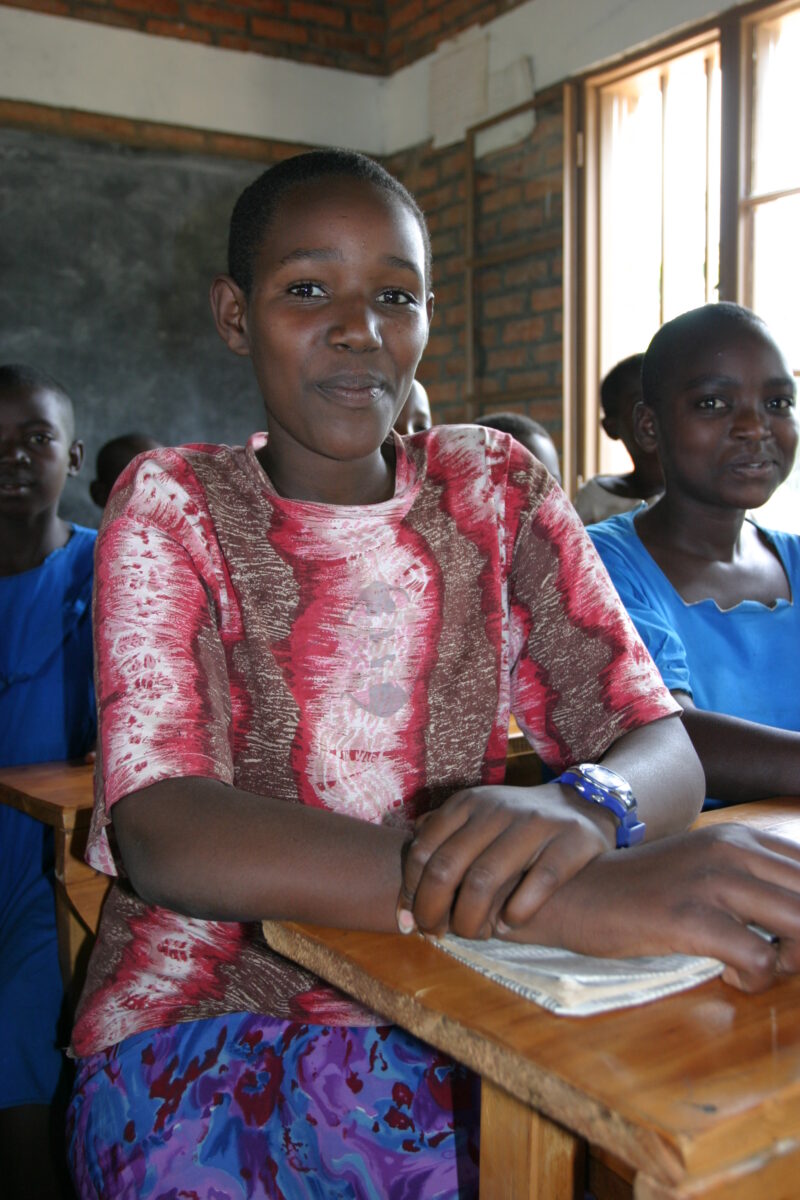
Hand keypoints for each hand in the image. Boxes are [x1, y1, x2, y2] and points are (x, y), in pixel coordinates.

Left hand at [397, 782, 615, 939]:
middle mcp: (496, 809)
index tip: (411, 919)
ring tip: (470, 935)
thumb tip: (406, 882)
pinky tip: (508, 925)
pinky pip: (538, 883)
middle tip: (434, 934)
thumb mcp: (477, 817)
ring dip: (469, 918)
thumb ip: (442, 838)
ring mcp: (534, 824)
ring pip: (485, 880)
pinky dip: (517, 912)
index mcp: (467, 804)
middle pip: (446, 868)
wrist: (583, 805)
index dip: (411, 891)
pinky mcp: (570, 842)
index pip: (422, 851)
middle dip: (432, 910)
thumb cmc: (517, 824)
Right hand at [509, 823, 799, 992]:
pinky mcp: (689, 917)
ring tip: (760, 964)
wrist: (576, 892)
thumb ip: (754, 880)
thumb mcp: (705, 868)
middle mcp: (732, 849)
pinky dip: (756, 979)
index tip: (787, 936)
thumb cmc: (644, 890)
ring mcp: (711, 881)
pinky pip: (759, 959)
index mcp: (741, 837)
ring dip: (793, 959)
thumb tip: (795, 916)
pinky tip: (729, 976)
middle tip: (781, 956)